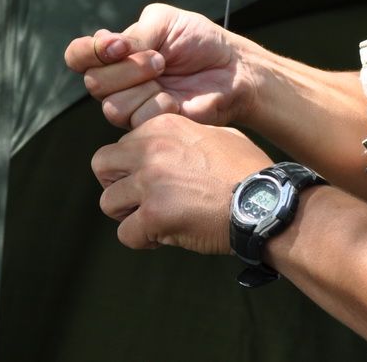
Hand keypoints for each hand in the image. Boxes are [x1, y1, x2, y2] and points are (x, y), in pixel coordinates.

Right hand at [63, 3, 254, 128]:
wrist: (232, 68)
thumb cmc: (199, 41)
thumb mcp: (165, 22)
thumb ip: (133, 34)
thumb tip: (110, 47)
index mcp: (115, 52)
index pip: (77, 55)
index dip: (90, 52)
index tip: (120, 46)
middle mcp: (117, 81)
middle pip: (94, 83)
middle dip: (128, 68)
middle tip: (160, 60)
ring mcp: (132, 106)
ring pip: (112, 106)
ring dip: (144, 87)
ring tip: (169, 77)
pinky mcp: (149, 128)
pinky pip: (138, 121)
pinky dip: (160, 106)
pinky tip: (177, 100)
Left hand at [91, 113, 270, 253]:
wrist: (265, 202)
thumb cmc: (247, 172)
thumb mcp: (216, 136)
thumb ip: (185, 137)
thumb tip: (167, 147)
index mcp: (163, 126)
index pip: (122, 144)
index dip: (133, 166)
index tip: (152, 180)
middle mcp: (151, 149)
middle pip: (101, 165)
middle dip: (116, 184)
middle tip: (137, 200)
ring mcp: (150, 182)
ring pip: (108, 202)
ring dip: (128, 215)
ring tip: (154, 221)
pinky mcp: (153, 214)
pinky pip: (126, 234)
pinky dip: (143, 241)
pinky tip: (166, 237)